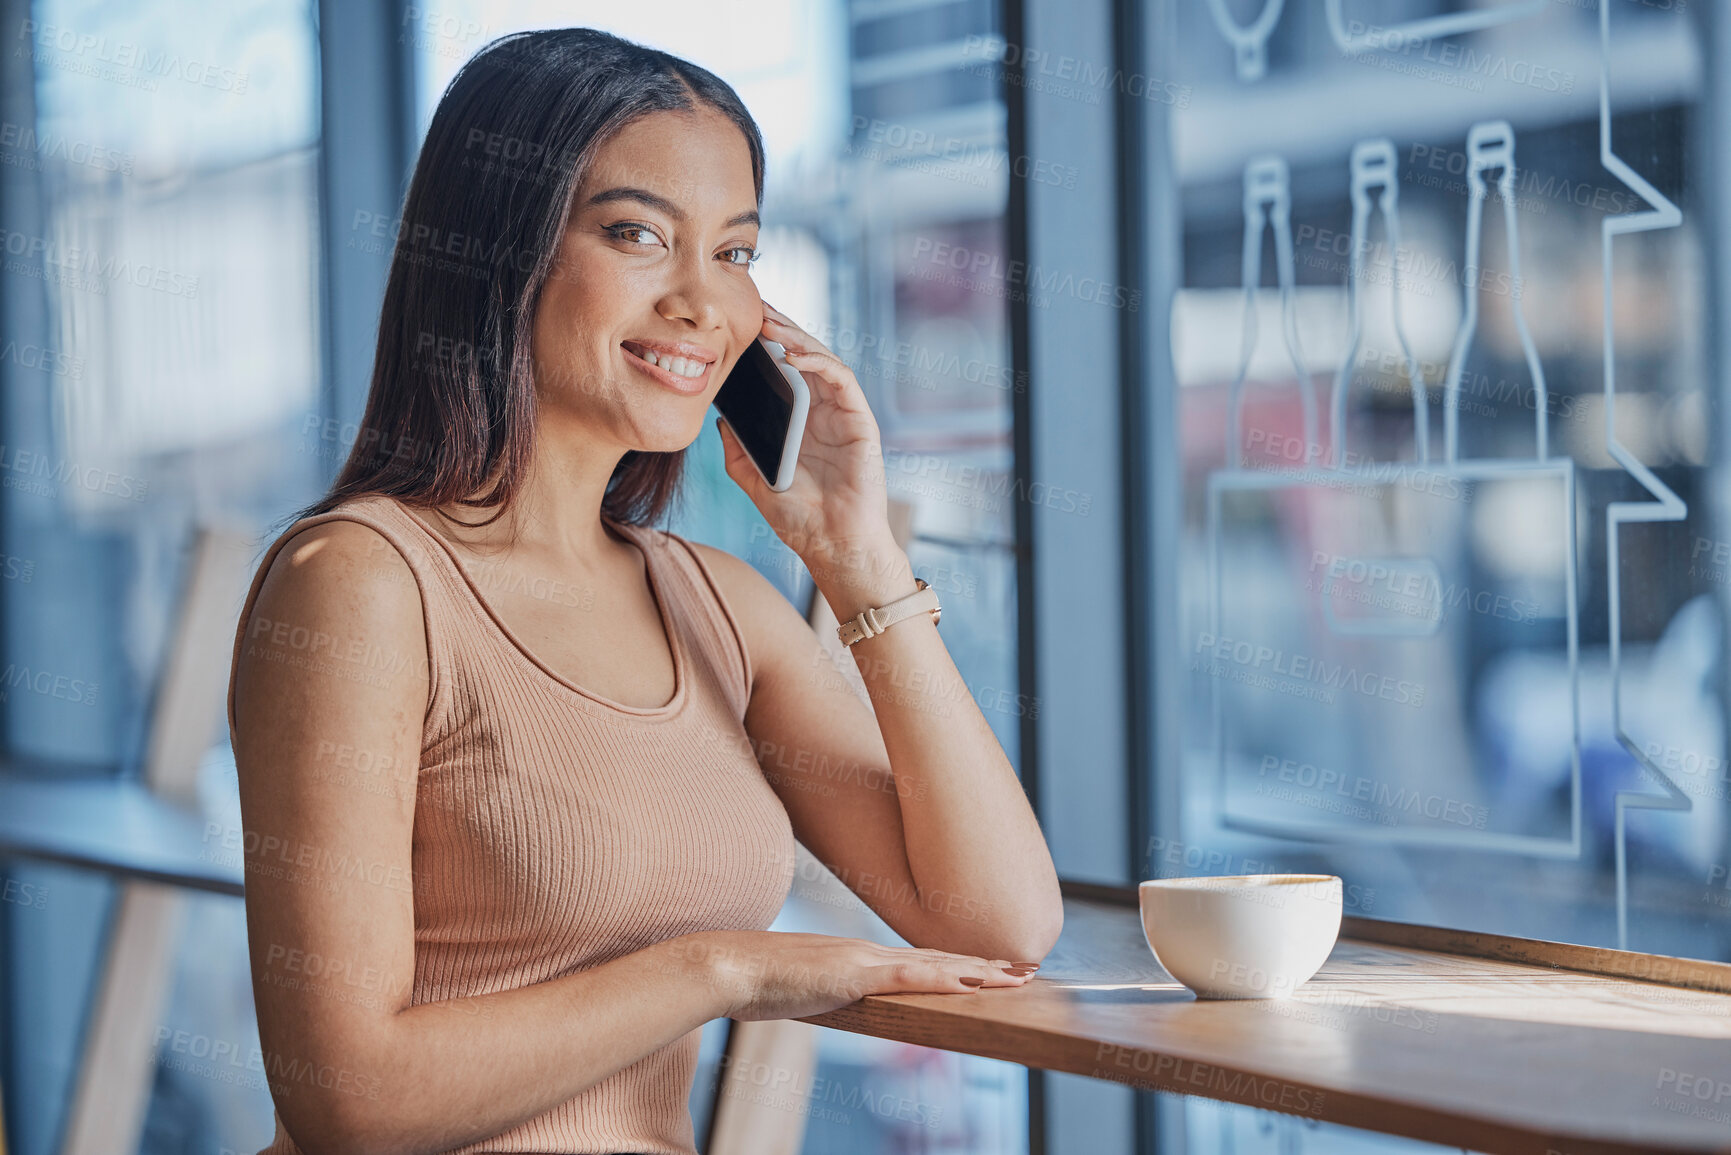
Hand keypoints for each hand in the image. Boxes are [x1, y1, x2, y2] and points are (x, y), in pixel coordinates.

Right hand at [668, 930, 1039, 1021]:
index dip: (958, 966)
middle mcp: (868, 952)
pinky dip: (944, 980)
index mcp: (857, 956)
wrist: (729, 966)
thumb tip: (830, 998)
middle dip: (983, 968)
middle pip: (938, 961)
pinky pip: (909, 978)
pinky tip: (973, 983)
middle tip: (1024, 971)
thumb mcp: (802, 990)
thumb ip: (824, 991)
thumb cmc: (756, 982)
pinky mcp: (854, 975)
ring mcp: (863, 960)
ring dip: (978, 973)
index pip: (919, 962)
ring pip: (934, 967)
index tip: (990, 969)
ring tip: (1016, 977)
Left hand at [716, 301, 899, 578]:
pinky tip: (793, 356)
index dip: (766, 345)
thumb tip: (720, 420)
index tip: (739, 325)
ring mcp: (843, 414)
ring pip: (823, 359)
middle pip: (804, 357)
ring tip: (770, 325)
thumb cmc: (799, 520)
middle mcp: (823, 412)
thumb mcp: (754, 481)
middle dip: (781, 329)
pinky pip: (842, 379)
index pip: (784, 372)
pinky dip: (819, 362)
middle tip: (755, 307)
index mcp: (800, 422)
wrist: (833, 546)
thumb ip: (738, 451)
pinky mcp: (860, 420)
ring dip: (798, 338)